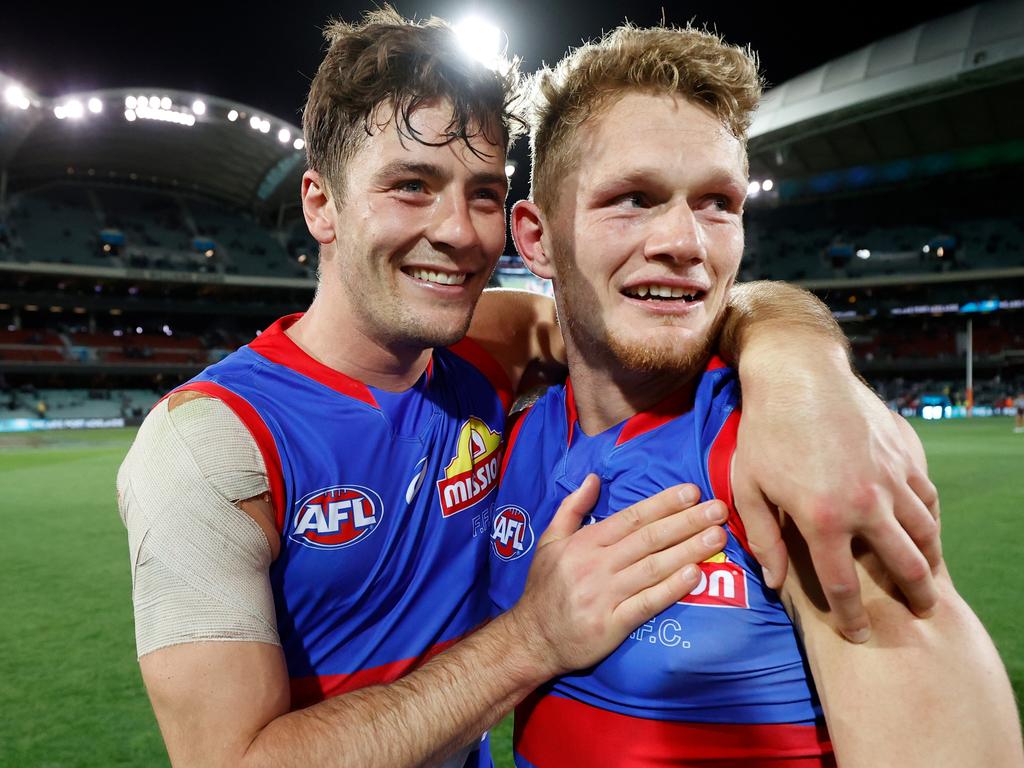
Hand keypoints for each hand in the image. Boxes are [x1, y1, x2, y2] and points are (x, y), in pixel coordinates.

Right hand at [509, 476, 727, 677]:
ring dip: (688, 550)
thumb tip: (593, 478)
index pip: (631, 517)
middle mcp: (595, 566)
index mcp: (584, 543)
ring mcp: (604, 596)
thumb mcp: (550, 541)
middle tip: (718, 509)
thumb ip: (572, 508)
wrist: (531, 639)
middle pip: (648, 539)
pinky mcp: (611, 625)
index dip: (663, 503)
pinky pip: (647, 603)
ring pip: (653, 568)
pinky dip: (672, 588)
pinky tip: (695, 574)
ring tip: (717, 537)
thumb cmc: (543, 588)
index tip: (692, 491)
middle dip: (687, 522)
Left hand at [733, 357, 941, 642]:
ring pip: (925, 531)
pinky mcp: (904, 455)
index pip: (843, 586)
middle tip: (921, 612)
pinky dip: (929, 517)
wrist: (799, 374)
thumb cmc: (765, 431)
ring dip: (929, 559)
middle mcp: (866, 504)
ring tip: (927, 575)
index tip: (858, 634)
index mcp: (824, 519)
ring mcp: (891, 478)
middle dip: (916, 596)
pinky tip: (924, 526)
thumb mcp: (749, 487)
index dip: (852, 617)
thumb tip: (775, 582)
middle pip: (904, 566)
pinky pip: (926, 495)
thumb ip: (764, 538)